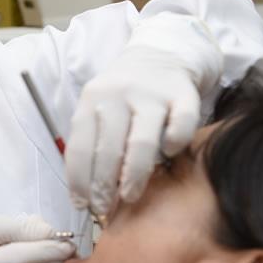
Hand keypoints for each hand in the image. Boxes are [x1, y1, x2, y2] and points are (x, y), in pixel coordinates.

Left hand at [65, 12, 222, 214]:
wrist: (161, 55)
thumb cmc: (123, 95)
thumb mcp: (98, 109)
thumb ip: (92, 143)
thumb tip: (86, 194)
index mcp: (92, 99)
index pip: (80, 147)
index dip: (79, 181)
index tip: (82, 204)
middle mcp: (119, 94)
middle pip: (109, 149)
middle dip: (104, 186)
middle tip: (105, 207)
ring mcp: (152, 93)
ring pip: (142, 142)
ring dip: (134, 176)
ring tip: (131, 196)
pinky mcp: (183, 94)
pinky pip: (180, 126)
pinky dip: (174, 145)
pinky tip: (168, 156)